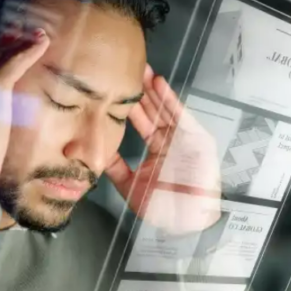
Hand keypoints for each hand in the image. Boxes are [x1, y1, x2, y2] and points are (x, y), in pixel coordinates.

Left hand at [106, 65, 221, 234]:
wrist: (187, 222)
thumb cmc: (163, 208)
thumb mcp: (130, 186)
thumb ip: (115, 167)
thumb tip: (93, 151)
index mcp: (158, 151)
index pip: (142, 124)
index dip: (129, 108)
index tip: (115, 90)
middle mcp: (171, 141)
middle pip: (153, 111)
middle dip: (140, 92)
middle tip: (124, 71)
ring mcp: (184, 138)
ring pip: (165, 108)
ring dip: (153, 89)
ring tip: (139, 69)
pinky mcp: (197, 138)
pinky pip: (181, 115)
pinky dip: (170, 99)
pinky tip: (158, 83)